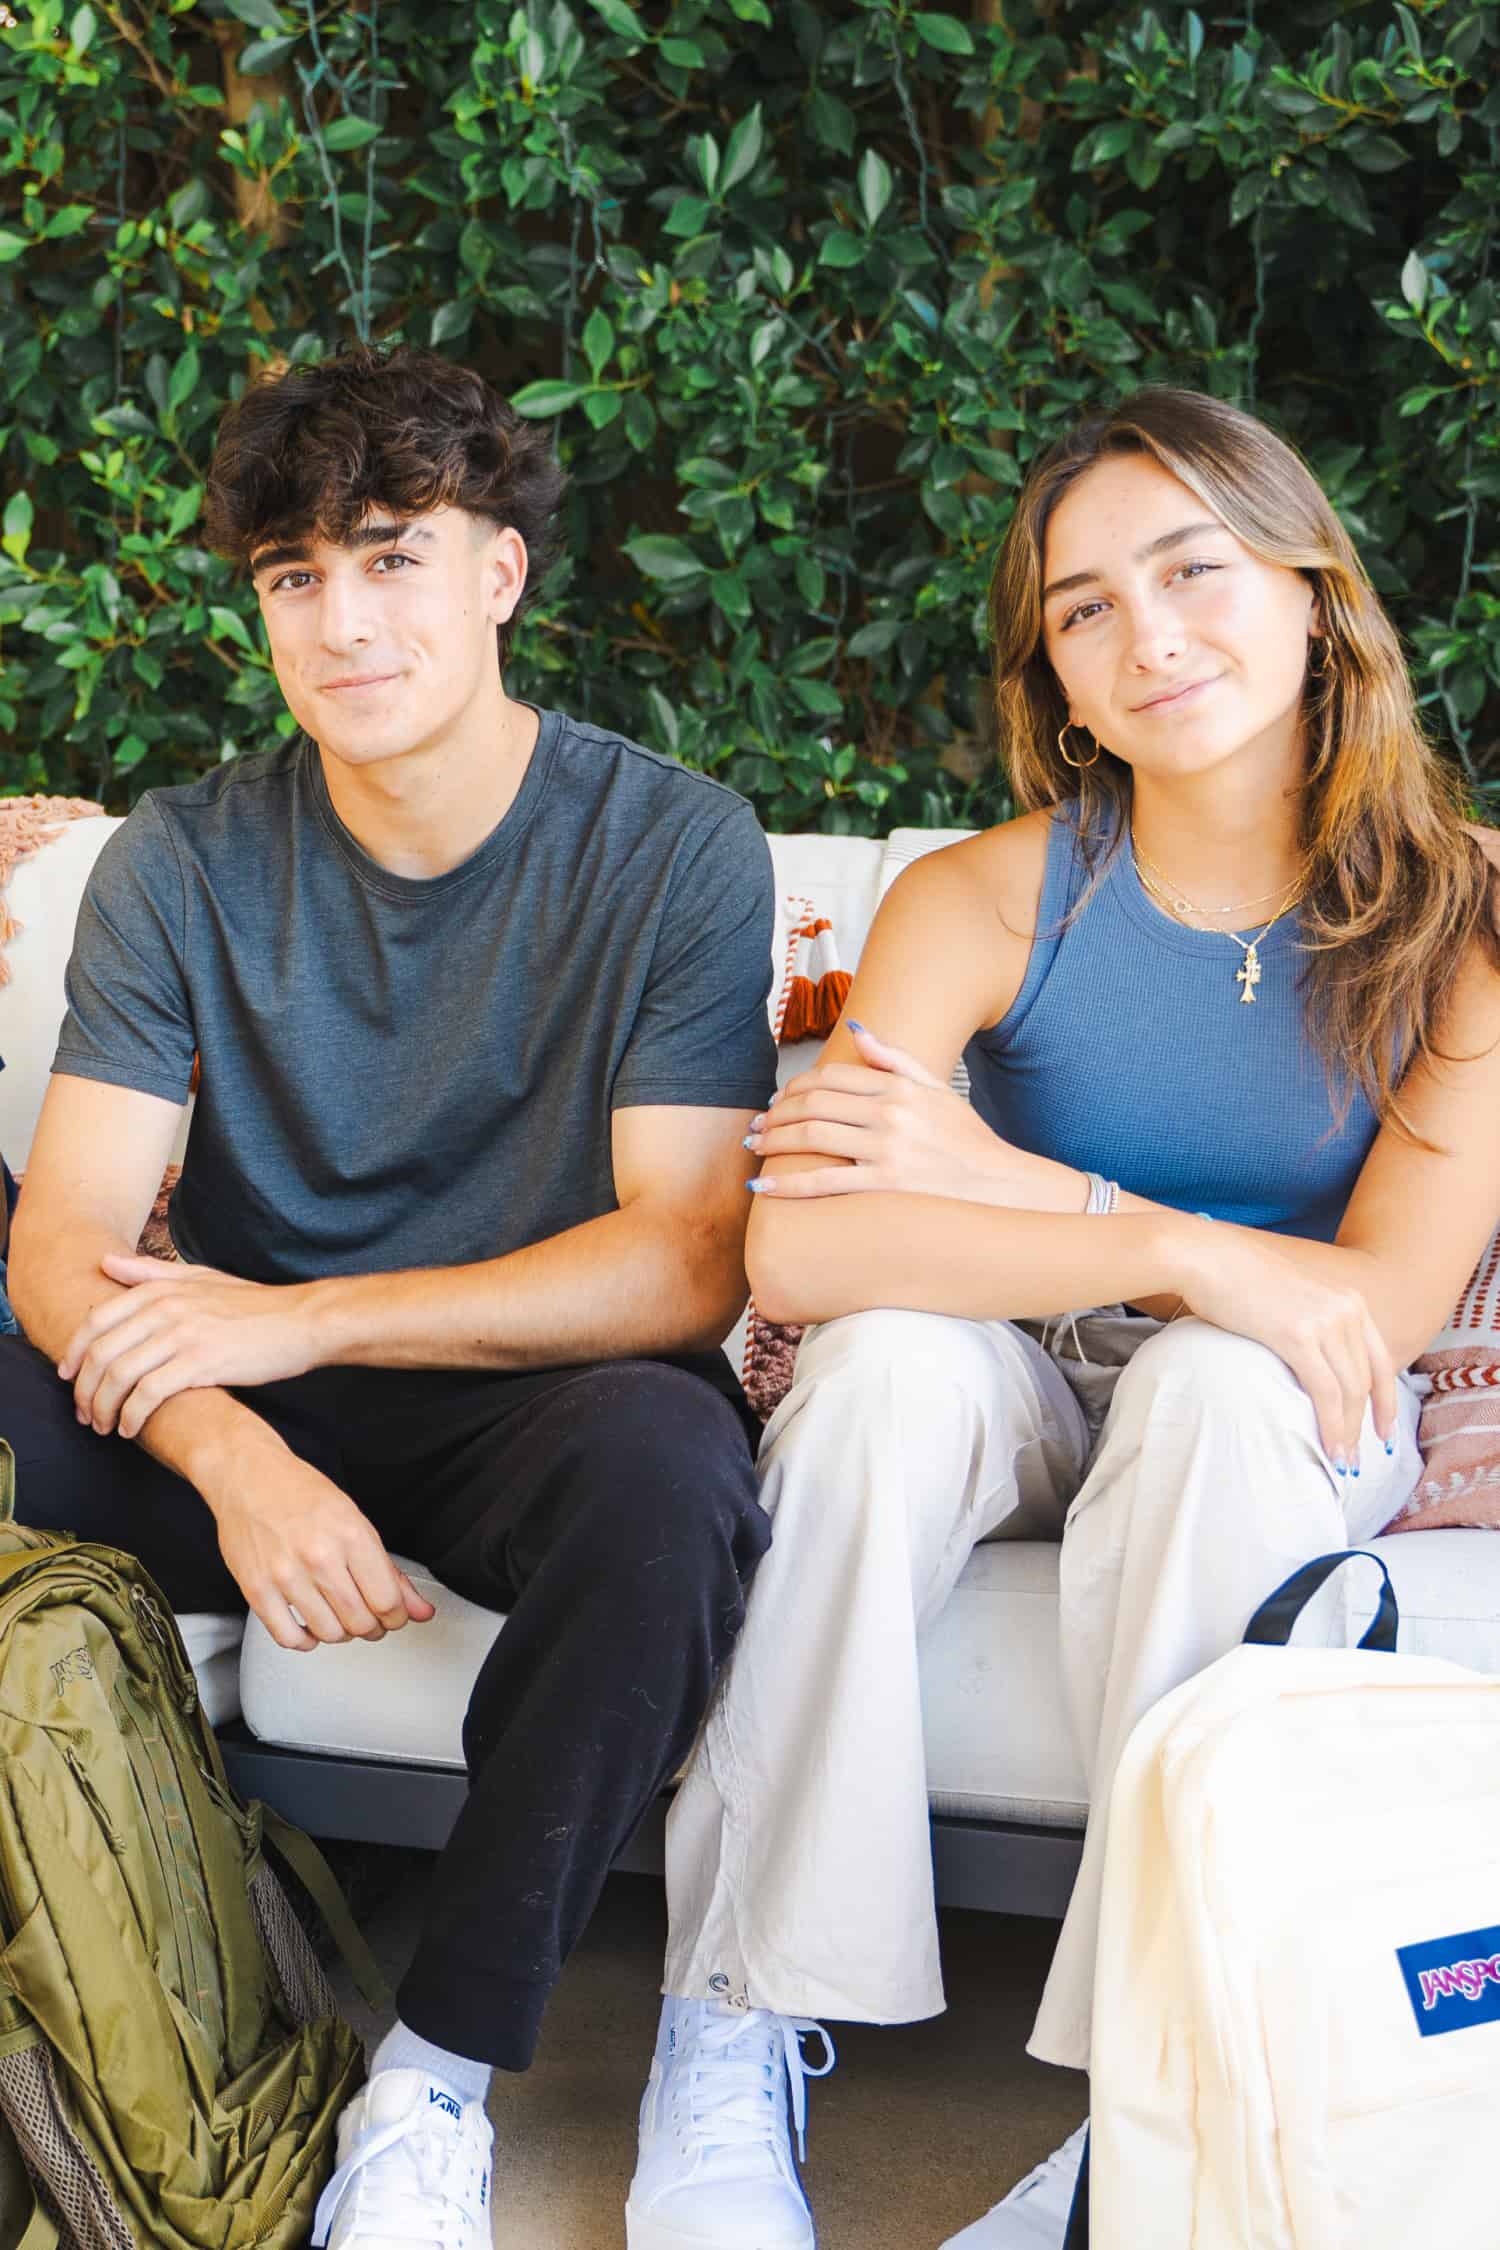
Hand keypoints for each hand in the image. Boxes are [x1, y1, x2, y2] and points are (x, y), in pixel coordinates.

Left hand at [59, 1254, 320, 1438]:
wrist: (302, 1322)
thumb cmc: (254, 1306)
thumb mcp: (201, 1278)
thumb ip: (152, 1272)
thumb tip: (106, 1262)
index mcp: (161, 1289)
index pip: (97, 1321)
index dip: (74, 1353)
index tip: (68, 1378)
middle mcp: (166, 1308)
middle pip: (101, 1352)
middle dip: (84, 1389)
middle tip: (83, 1413)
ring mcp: (183, 1334)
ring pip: (119, 1375)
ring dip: (103, 1408)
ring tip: (104, 1426)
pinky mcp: (201, 1361)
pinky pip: (149, 1393)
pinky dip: (132, 1415)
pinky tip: (130, 1428)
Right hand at [203, 1435, 435, 1652]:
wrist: (249, 1477)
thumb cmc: (301, 1493)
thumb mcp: (355, 1521)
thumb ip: (389, 1570)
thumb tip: (419, 1609)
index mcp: (350, 1535)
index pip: (387, 1600)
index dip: (397, 1617)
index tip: (395, 1616)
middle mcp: (318, 1556)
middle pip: (360, 1622)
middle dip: (372, 1627)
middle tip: (370, 1618)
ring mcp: (285, 1575)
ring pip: (328, 1633)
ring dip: (341, 1633)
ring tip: (340, 1617)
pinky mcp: (256, 1589)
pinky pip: (288, 1637)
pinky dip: (305, 1640)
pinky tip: (310, 1626)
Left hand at [746, 1021, 1057, 1204]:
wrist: (999, 1186)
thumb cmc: (968, 1140)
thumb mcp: (938, 1089)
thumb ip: (895, 1060)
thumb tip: (856, 1031)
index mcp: (899, 1088)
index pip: (832, 1077)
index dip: (796, 1086)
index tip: (779, 1099)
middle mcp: (891, 1114)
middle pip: (814, 1103)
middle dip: (777, 1113)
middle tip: (757, 1124)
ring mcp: (888, 1149)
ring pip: (812, 1137)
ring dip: (774, 1141)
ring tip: (755, 1146)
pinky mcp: (886, 1186)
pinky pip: (825, 1183)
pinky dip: (788, 1185)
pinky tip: (763, 1189)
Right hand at [1176, 1225, 1397, 1468]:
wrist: (1204, 1257)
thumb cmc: (1233, 1278)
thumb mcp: (1288, 1297)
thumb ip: (1308, 1324)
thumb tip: (1308, 1360)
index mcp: (1348, 1301)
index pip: (1380, 1361)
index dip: (1386, 1401)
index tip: (1383, 1431)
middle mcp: (1346, 1309)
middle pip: (1367, 1381)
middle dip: (1366, 1425)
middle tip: (1356, 1459)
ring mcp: (1325, 1322)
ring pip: (1350, 1392)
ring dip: (1348, 1432)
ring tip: (1340, 1462)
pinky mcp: (1299, 1336)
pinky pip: (1325, 1392)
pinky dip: (1331, 1425)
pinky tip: (1328, 1447)